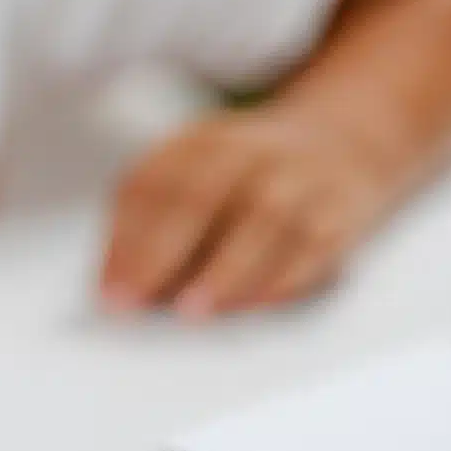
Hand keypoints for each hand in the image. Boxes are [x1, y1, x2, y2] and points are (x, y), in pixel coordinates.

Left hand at [100, 109, 399, 318]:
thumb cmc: (247, 177)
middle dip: (161, 251)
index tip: (107, 288)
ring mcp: (299, 179)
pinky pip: (311, 248)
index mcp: (202, 140)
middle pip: (201, 194)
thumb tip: (113, 282)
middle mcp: (250, 152)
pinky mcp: (340, 215)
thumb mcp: (195, 172)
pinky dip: (279, 280)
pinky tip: (249, 306)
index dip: (125, 237)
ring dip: (225, 270)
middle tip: (134, 301)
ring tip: (190, 310)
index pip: (154, 181)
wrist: (344, 143)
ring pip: (263, 221)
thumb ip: (148, 219)